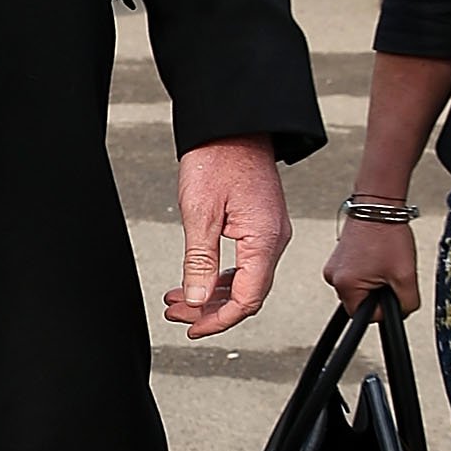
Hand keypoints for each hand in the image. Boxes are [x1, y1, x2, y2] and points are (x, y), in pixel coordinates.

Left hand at [165, 136, 290, 339]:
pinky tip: (197, 279)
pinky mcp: (261, 223)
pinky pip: (246, 261)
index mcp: (264, 240)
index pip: (247, 299)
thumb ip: (199, 261)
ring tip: (179, 299)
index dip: (220, 320)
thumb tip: (196, 298)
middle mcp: (274, 239)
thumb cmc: (217, 157)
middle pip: (247, 293)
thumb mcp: (200, 213)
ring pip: (245, 279)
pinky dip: (220, 275)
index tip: (193, 327)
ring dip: (212, 294)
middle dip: (210, 309)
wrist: (233, 122)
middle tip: (177, 313)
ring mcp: (269, 232)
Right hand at [326, 214, 419, 318]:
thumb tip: (401, 314)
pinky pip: (355, 274)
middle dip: (378, 291)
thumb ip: (406, 304)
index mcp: (346, 286)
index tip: (392, 287)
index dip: (385, 306)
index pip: (367, 317)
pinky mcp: (338, 257)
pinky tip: (377, 255)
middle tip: (390, 271)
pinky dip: (368, 269)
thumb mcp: (406, 276)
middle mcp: (333, 278)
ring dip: (373, 280)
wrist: (378, 205)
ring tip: (384, 260)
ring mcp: (334, 266)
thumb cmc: (387, 234)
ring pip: (359, 288)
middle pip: (361, 302)